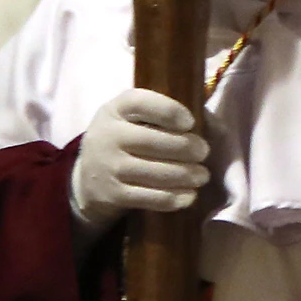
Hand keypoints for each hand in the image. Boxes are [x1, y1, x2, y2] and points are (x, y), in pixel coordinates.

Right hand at [70, 89, 208, 229]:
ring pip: (156, 173)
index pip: (141, 103)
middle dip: (187, 148)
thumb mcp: (132, 117)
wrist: (88, 177)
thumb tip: (213, 123)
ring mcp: (109, 167)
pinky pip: (149, 198)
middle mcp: (108, 136)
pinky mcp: (113, 195)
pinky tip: (190, 195)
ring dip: (187, 175)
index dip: (170, 111)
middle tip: (204, 152)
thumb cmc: (125, 138)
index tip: (190, 122)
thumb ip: (163, 113)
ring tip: (202, 175)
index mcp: (116, 109)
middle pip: (154, 141)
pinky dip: (174, 198)